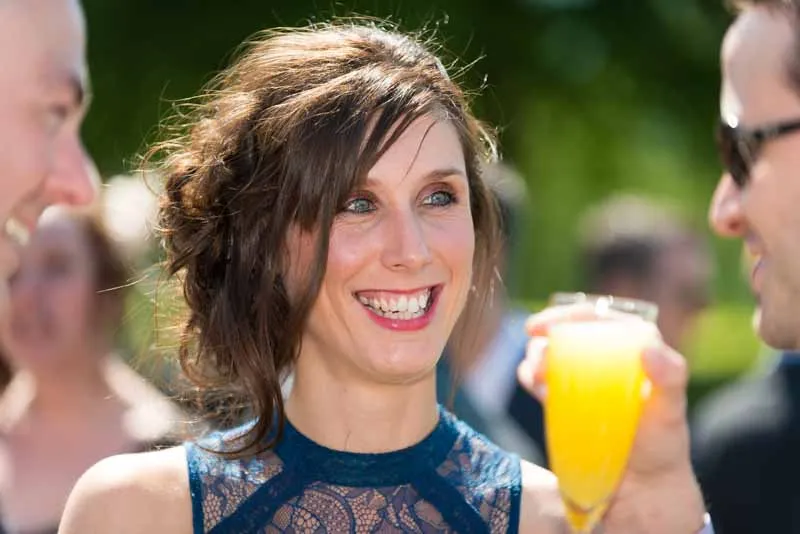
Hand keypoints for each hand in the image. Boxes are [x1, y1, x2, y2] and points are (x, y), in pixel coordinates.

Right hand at [517, 305, 705, 533]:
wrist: (642, 486)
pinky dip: (530, 376)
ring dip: (535, 355)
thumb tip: (649, 350)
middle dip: (546, 335)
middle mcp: (606, 359)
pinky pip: (542, 381)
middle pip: (569, 334)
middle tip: (536, 352)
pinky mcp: (567, 402)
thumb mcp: (671, 410)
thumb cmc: (662, 445)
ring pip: (551, 354)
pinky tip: (529, 380)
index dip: (569, 314)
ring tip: (534, 374)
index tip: (547, 324)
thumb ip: (670, 379)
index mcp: (633, 348)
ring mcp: (585, 381)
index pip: (599, 319)